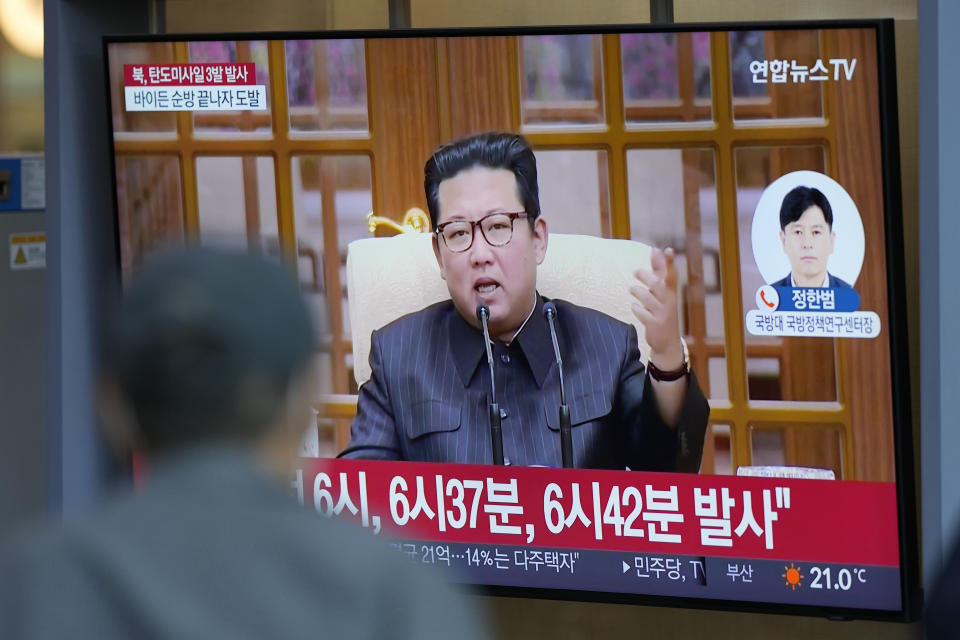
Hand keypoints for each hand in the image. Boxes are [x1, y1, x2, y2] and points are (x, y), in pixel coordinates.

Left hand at [631, 247, 683, 369]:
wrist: (667, 342)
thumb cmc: (662, 311)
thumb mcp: (663, 292)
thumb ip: (659, 272)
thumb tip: (656, 249)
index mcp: (671, 293)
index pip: (672, 275)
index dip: (669, 263)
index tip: (668, 250)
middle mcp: (669, 302)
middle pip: (658, 285)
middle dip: (646, 276)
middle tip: (636, 272)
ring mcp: (662, 314)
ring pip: (648, 299)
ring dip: (638, 291)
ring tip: (632, 289)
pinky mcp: (655, 325)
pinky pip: (642, 313)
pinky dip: (636, 308)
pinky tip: (635, 307)